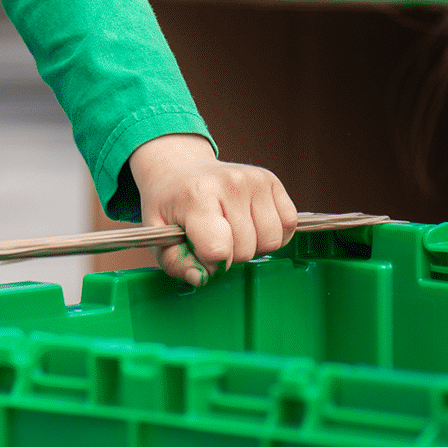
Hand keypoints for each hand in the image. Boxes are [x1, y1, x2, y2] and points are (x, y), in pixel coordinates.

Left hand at [129, 134, 297, 286]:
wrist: (181, 168)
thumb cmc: (171, 205)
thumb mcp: (159, 235)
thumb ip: (176, 263)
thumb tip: (201, 278)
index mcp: (197, 195)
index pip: (218, 249)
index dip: (211, 264)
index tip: (201, 256)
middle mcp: (230, 183)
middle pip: (246, 249)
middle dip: (230, 255)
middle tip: (214, 238)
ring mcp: (254, 180)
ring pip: (271, 241)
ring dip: (254, 246)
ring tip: (234, 233)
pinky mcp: (271, 180)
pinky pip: (289, 224)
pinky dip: (274, 234)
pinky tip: (253, 226)